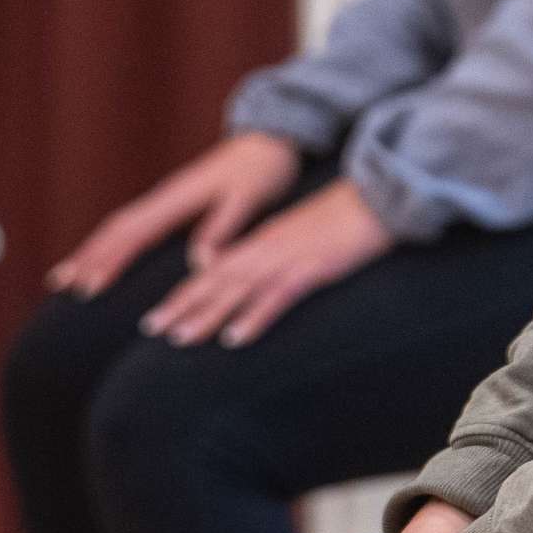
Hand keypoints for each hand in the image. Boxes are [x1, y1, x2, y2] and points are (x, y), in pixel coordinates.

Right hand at [46, 131, 302, 299]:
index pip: (135, 233)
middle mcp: (165, 198)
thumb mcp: (248, 197)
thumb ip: (222, 227)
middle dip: (87, 257)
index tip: (87, 288)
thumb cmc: (263, 170)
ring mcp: (165, 199)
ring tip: (66, 278)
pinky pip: (133, 226)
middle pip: (116, 229)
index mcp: (178, 198)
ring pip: (119, 226)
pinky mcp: (172, 203)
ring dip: (92, 250)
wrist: (268, 139)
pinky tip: (104, 259)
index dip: (109, 261)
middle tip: (59, 286)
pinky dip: (112, 244)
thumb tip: (198, 263)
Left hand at [141, 177, 397, 345]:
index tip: (158, 316)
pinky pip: (277, 296)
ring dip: (206, 314)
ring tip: (178, 339)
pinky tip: (235, 340)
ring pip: (237, 289)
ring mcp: (288, 257)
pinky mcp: (312, 268)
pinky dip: (254, 317)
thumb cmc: (348, 218)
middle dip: (182, 306)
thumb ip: (278, 254)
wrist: (382, 193)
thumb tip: (257, 278)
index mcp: (264, 241)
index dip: (185, 293)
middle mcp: (268, 248)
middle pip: (216, 280)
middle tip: (151, 331)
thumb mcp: (305, 236)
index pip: (214, 270)